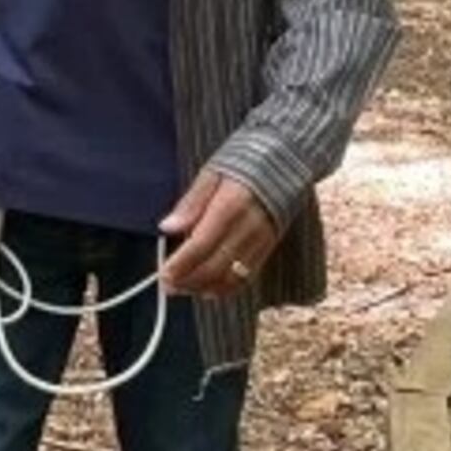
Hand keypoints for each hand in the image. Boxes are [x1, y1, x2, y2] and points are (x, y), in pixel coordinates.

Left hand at [156, 170, 281, 299]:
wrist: (286, 161)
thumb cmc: (241, 165)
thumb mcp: (211, 174)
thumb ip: (191, 203)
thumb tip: (167, 227)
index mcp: (231, 205)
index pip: (202, 244)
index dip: (181, 264)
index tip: (163, 274)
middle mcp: (248, 228)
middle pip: (215, 266)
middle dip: (189, 281)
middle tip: (168, 286)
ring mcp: (261, 241)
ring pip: (231, 278)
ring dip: (204, 288)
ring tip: (182, 288)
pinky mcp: (268, 249)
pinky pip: (246, 277)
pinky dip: (225, 288)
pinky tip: (207, 288)